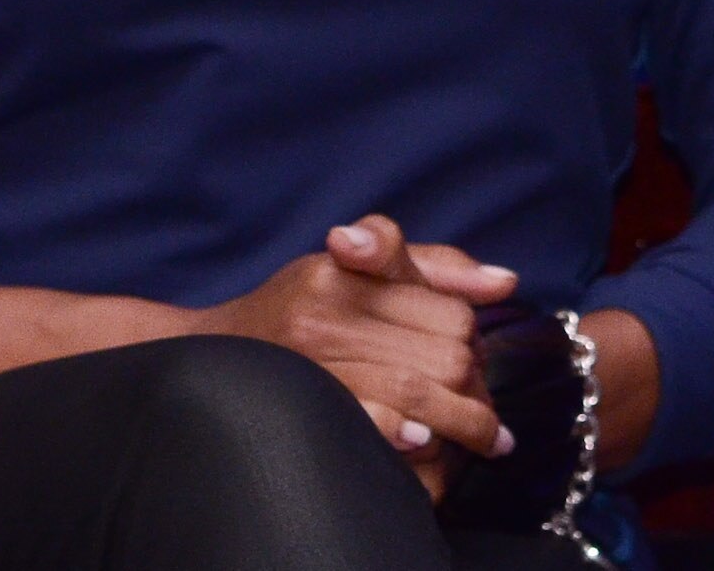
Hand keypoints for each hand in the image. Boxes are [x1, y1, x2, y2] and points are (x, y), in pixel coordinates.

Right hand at [185, 210, 517, 497]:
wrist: (207, 355)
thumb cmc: (293, 306)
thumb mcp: (355, 267)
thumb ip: (433, 268)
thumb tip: (506, 284)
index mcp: (341, 272)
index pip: (449, 313)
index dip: (472, 343)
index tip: (473, 364)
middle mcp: (323, 313)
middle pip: (445, 357)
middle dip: (474, 390)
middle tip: (487, 416)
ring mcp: (310, 362)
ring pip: (421, 392)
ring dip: (462, 424)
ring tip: (484, 441)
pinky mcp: (304, 406)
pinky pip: (372, 423)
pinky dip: (403, 436)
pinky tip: (423, 446)